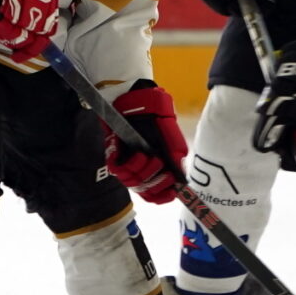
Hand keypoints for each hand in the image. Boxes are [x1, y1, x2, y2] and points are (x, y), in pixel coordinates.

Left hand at [103, 82, 185, 202]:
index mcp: (156, 165)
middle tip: (159, 164)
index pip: (157, 192)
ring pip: (133, 183)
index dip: (163, 196)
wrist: (136, 99)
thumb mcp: (170, 135)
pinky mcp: (114, 155)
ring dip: (143, 171)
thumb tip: (181, 177)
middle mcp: (141, 167)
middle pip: (146, 191)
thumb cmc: (155, 114)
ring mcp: (127, 162)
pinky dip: (130, 165)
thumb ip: (175, 155)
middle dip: (155, 181)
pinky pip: (119, 171)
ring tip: (147, 156)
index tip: (171, 193)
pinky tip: (137, 154)